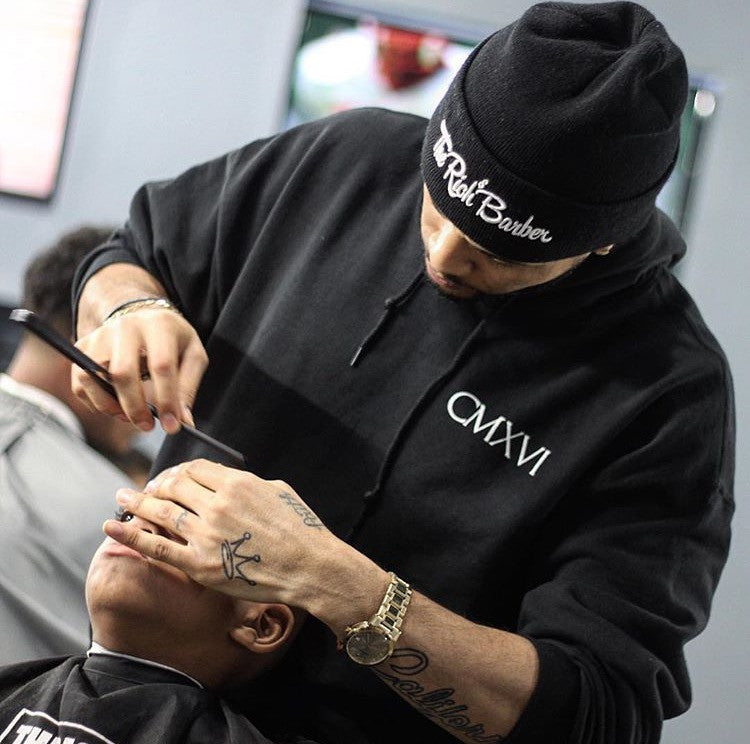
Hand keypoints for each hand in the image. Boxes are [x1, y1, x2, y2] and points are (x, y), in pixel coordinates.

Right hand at [73, 307, 206, 433]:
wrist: (145, 317)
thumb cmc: (172, 339)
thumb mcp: (192, 355)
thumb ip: (188, 387)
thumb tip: (182, 421)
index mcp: (158, 326)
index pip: (161, 366)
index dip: (166, 400)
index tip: (172, 425)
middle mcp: (125, 327)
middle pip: (122, 373)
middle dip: (135, 407)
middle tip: (147, 426)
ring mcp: (100, 335)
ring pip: (93, 377)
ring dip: (110, 406)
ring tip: (130, 417)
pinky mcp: (84, 346)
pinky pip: (80, 381)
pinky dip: (94, 401)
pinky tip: (114, 406)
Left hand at [103, 459, 339, 608]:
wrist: (310, 566)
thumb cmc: (300, 529)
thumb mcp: (278, 491)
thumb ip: (248, 483)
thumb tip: (229, 482)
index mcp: (237, 483)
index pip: (195, 469)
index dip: (178, 471)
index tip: (171, 477)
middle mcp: (217, 505)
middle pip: (173, 486)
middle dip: (156, 485)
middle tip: (145, 489)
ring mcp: (206, 535)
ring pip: (160, 513)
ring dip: (136, 503)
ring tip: (122, 497)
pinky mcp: (201, 564)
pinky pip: (158, 548)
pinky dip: (130, 536)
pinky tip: (113, 527)